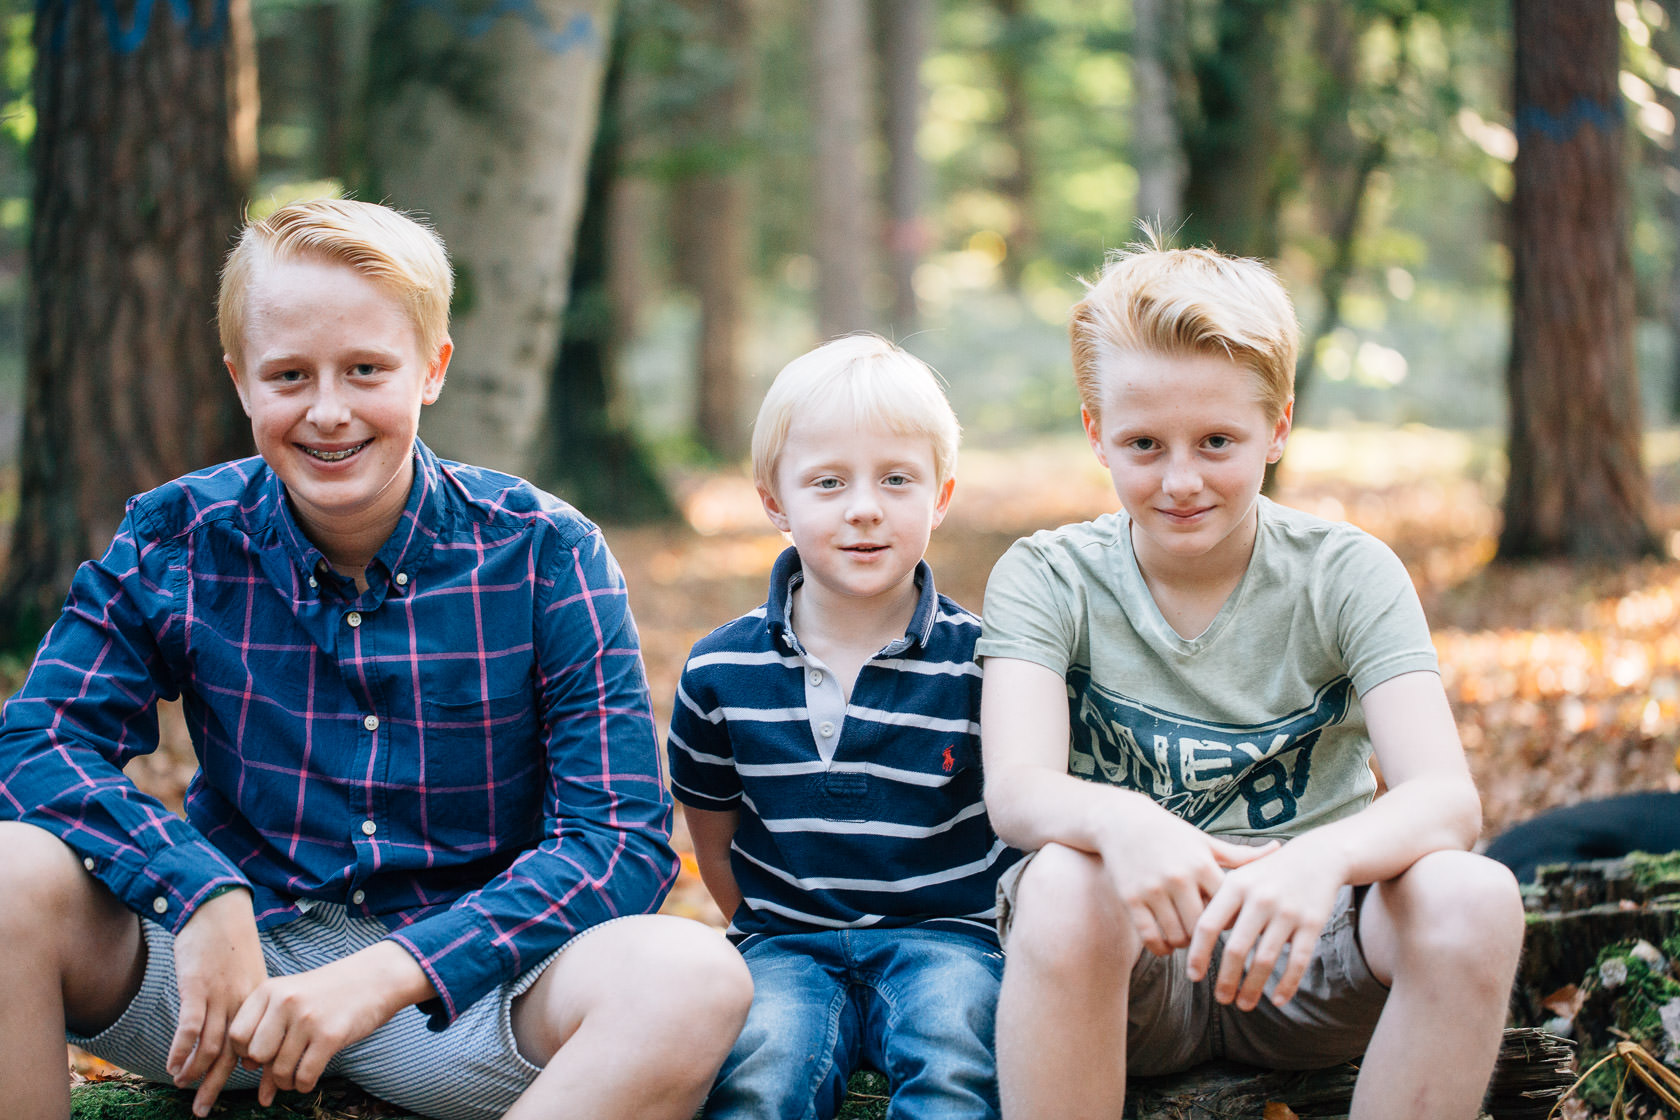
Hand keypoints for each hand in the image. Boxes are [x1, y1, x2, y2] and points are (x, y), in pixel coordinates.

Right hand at [167, 887, 264, 1116]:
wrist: (218, 910)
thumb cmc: (231, 946)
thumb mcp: (250, 975)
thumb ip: (248, 1006)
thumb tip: (243, 1040)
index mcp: (260, 1002)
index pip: (262, 1046)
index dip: (258, 1074)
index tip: (260, 1097)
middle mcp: (243, 1003)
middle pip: (235, 1054)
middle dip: (218, 1085)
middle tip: (204, 1111)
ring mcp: (220, 996)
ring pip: (211, 1046)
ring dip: (194, 1071)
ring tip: (183, 1087)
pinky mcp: (197, 988)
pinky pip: (190, 1027)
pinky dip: (180, 1051)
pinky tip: (172, 1065)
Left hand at [228, 940, 432, 1105]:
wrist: (375, 977)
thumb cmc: (330, 994)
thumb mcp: (294, 1005)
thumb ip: (272, 1042)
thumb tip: (261, 1094)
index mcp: (270, 990)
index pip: (236, 1035)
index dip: (246, 1051)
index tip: (263, 1052)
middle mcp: (285, 1002)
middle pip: (256, 1055)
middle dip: (268, 1067)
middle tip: (282, 1064)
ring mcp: (308, 1018)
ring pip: (281, 1071)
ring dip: (287, 1081)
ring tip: (298, 1072)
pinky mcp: (331, 1035)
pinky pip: (304, 1076)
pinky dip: (304, 1084)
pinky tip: (309, 1077)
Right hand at [1097, 800, 1277, 957]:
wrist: (1122, 821)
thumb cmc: (1171, 833)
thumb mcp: (1205, 842)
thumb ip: (1241, 855)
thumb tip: (1279, 849)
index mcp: (1202, 864)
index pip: (1228, 909)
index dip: (1232, 922)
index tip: (1231, 924)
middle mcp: (1179, 878)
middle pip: (1204, 928)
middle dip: (1208, 939)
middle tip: (1209, 940)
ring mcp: (1153, 890)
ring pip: (1177, 936)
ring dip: (1184, 945)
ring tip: (1187, 940)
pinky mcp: (1131, 899)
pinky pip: (1150, 937)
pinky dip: (1161, 948)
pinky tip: (1165, 944)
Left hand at [1185, 835, 1345, 1010]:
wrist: (1316, 856)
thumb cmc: (1268, 873)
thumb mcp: (1240, 878)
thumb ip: (1219, 905)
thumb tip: (1196, 941)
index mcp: (1235, 886)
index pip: (1208, 925)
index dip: (1198, 954)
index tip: (1193, 976)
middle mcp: (1259, 898)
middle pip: (1236, 948)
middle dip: (1226, 980)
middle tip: (1221, 999)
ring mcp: (1287, 911)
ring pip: (1265, 960)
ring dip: (1252, 988)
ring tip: (1243, 1004)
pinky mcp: (1312, 923)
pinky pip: (1297, 960)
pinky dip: (1287, 984)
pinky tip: (1278, 1000)